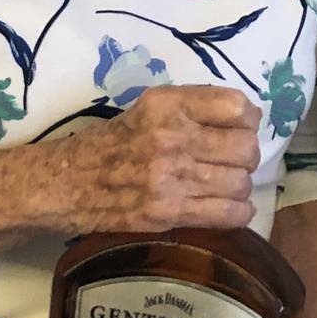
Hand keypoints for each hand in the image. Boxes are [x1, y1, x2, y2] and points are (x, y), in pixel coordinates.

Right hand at [59, 86, 259, 233]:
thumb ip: (195, 108)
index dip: (248, 121)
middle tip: (231, 162)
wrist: (66, 182)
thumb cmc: (114, 142)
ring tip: (223, 186)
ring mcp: (168, 177)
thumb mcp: (150, 108)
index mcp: (167, 104)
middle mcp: (170, 136)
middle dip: (245, 157)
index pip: (237, 107)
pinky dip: (238, 212)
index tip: (239, 129)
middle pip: (245, 148)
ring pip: (240, 183)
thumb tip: (250, 118)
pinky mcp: (166, 212)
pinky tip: (228, 208)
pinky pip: (229, 213)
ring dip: (239, 186)